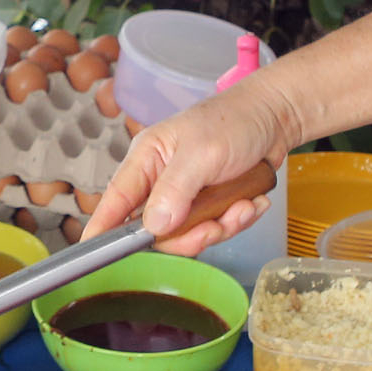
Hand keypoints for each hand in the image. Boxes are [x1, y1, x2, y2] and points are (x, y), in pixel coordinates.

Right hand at [85, 77, 296, 256]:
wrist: (276, 118)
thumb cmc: (235, 120)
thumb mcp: (202, 153)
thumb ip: (176, 189)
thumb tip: (154, 226)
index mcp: (147, 159)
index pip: (116, 198)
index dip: (103, 227)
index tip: (95, 251)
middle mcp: (161, 180)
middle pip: (156, 230)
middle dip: (190, 234)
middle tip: (215, 225)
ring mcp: (186, 194)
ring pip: (189, 234)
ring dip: (221, 226)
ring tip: (243, 205)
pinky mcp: (209, 204)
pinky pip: (215, 228)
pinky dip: (237, 221)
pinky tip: (251, 202)